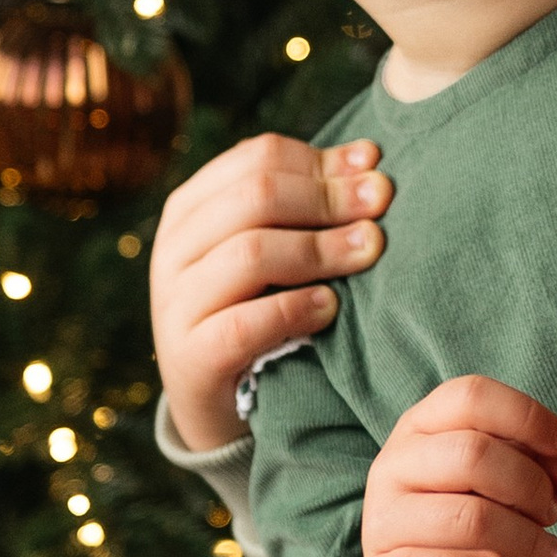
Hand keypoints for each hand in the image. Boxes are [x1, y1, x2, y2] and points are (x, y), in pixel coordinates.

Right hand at [150, 133, 398, 452]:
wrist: (214, 401)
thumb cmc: (255, 308)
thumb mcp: (273, 249)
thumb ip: (309, 203)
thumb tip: (370, 156)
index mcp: (193, 207)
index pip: (257, 158)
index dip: (321, 159)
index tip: (375, 165)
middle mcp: (175, 248)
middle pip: (256, 197)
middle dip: (328, 197)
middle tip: (381, 203)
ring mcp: (176, 303)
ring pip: (250, 254)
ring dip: (320, 249)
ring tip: (369, 251)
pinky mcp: (188, 357)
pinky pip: (242, 324)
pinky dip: (294, 309)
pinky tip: (331, 306)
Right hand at [360, 375, 556, 556]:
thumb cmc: (481, 517)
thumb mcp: (517, 481)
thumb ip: (555, 469)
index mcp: (422, 424)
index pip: (471, 396)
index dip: (526, 416)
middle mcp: (394, 463)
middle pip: (473, 453)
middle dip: (532, 485)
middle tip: (555, 513)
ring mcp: (383, 519)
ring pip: (469, 517)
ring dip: (527, 537)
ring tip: (550, 554)